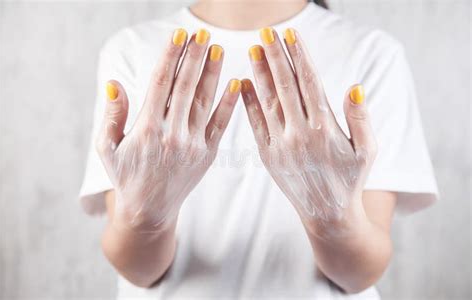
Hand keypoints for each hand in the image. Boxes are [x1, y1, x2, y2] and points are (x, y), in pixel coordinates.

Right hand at [97, 29, 239, 232]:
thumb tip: (115, 82)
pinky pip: (220, 124)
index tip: (178, 36)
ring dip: (212, 72)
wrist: (149, 210)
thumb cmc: (125, 175)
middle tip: (201, 33)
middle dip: (194, 57)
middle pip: (185, 86)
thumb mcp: (107, 147)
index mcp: (146, 129)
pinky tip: (237, 82)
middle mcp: (172, 134)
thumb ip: (112, 115)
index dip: (170, 57)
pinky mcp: (207, 154)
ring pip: (204, 101)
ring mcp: (193, 144)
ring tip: (217, 48)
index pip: (161, 84)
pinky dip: (229, 102)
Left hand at [241, 28, 376, 230]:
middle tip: (266, 32)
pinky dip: (249, 103)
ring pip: (268, 102)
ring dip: (260, 74)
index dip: (299, 56)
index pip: (309, 83)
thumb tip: (354, 87)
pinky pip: (256, 125)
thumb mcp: (367, 151)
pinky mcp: (268, 156)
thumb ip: (360, 118)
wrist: (328, 215)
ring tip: (253, 49)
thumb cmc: (351, 180)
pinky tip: (242, 83)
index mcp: (326, 129)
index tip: (291, 34)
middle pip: (285, 86)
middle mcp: (300, 134)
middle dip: (275, 57)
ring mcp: (281, 145)